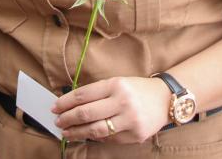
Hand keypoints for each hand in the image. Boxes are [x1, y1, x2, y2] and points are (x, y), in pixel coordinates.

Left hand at [52, 76, 171, 143]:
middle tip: (58, 122)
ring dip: (77, 132)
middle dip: (67, 119)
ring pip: (96, 130)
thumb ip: (97, 93)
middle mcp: (123, 102)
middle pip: (86, 113)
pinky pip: (110, 138)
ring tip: (67, 133)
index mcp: (115, 85)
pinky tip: (88, 135)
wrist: (166, 99)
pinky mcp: (136, 135)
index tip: (55, 108)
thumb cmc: (137, 89)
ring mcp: (130, 120)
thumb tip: (71, 104)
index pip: (83, 95)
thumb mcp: (117, 82)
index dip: (65, 102)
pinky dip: (96, 137)